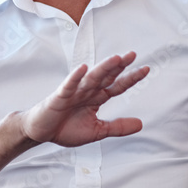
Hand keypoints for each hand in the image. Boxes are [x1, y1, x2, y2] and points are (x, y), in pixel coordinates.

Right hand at [20, 52, 148, 146]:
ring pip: (90, 78)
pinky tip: (83, 69)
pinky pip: (68, 86)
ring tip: (115, 59)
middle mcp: (87, 91)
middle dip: (119, 66)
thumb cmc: (66, 128)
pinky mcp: (59, 97)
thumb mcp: (97, 131)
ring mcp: (73, 92)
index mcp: (96, 98)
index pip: (117, 86)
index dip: (131, 78)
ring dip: (103, 68)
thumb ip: (118, 127)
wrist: (41, 132)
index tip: (146, 69)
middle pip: (106, 77)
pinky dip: (75, 77)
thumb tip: (141, 124)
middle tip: (132, 54)